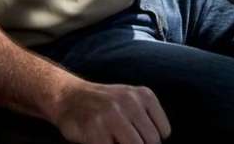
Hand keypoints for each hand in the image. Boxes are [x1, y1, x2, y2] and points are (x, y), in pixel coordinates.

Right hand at [50, 78, 171, 143]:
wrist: (69, 96)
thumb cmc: (105, 105)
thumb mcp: (131, 101)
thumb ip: (147, 120)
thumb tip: (155, 143)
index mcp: (144, 95)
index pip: (163, 132)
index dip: (150, 140)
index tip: (137, 135)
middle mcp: (130, 103)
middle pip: (151, 142)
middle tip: (122, 138)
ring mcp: (112, 116)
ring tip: (114, 138)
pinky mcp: (96, 131)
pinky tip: (101, 139)